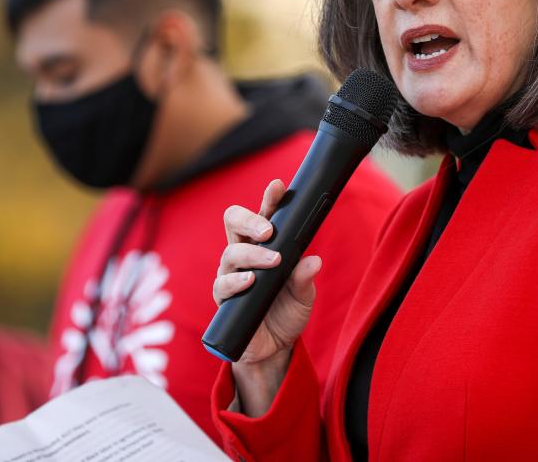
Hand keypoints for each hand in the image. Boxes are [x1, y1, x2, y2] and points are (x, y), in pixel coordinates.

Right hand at [213, 179, 322, 414]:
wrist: (273, 349)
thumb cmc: (287, 313)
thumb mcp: (304, 297)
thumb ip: (305, 279)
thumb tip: (314, 260)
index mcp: (264, 245)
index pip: (264, 215)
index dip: (268, 200)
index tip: (278, 187)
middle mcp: (244, 253)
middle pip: (234, 222)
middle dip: (249, 219)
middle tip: (268, 230)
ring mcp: (231, 274)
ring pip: (231, 252)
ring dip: (252, 255)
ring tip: (273, 261)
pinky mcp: (223, 298)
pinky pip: (223, 284)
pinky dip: (237, 281)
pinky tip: (250, 281)